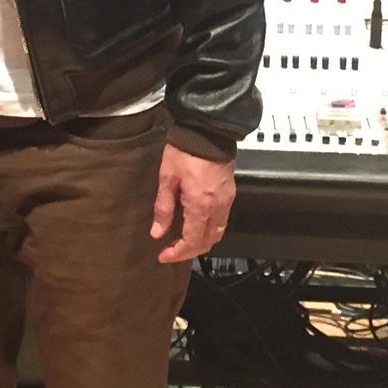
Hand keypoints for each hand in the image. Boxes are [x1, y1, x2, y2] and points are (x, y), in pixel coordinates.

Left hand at [150, 144, 235, 263]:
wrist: (207, 131)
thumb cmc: (185, 151)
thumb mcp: (167, 178)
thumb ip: (163, 207)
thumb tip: (157, 232)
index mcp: (201, 206)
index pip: (192, 242)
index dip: (177, 254)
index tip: (163, 256)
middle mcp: (217, 208)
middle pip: (207, 243)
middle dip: (188, 251)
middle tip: (170, 250)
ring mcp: (226, 202)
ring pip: (217, 234)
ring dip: (201, 242)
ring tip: (182, 240)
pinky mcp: (230, 194)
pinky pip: (222, 221)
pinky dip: (209, 230)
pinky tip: (196, 225)